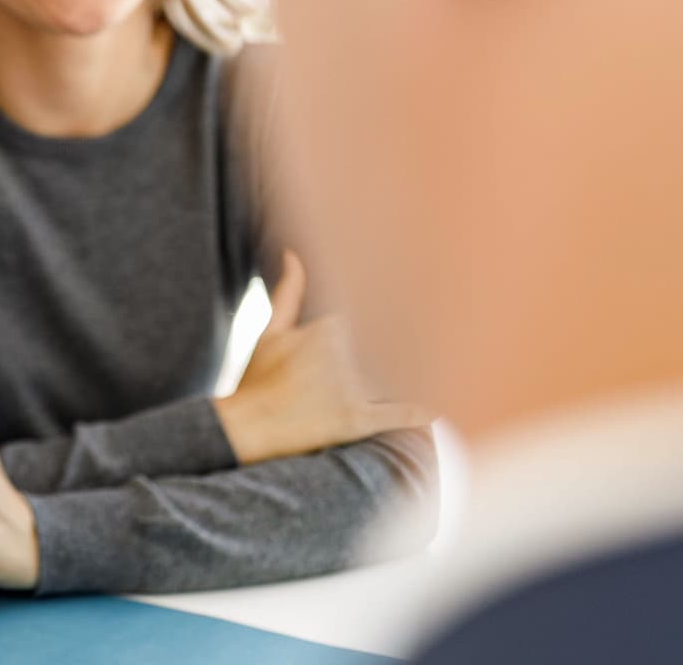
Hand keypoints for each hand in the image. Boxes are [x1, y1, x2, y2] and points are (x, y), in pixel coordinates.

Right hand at [214, 250, 434, 464]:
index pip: (375, 312)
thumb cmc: (256, 378)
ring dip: (418, 373)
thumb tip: (292, 255)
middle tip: (434, 336)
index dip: (392, 313)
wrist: (245, 427)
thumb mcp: (270, 330)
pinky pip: (399, 414)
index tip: (415, 301)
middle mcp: (345, 354)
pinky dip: (421, 411)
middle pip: (393, 342)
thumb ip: (288, 291)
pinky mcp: (357, 419)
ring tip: (437, 370)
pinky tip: (436, 406)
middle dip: (410, 341)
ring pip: (400, 374)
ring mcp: (353, 387)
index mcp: (328, 327)